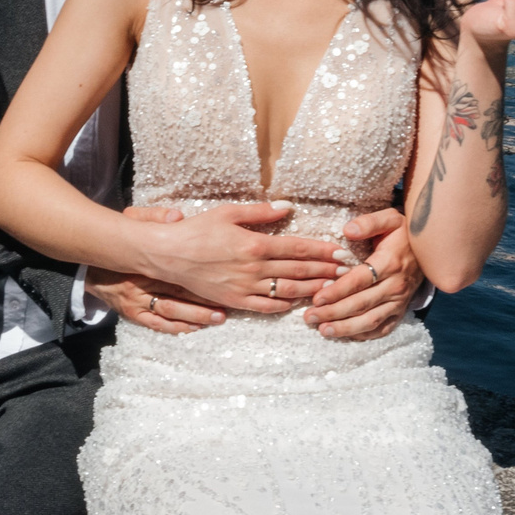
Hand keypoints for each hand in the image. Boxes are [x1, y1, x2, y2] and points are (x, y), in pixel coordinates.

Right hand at [92, 208, 224, 334]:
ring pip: (170, 311)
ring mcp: (136, 301)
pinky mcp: (132, 314)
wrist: (91, 267)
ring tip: (218, 318)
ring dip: (196, 316)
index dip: (201, 274)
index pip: (176, 268)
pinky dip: (176, 327)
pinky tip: (194, 328)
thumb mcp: (131, 221)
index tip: (223, 276)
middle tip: (227, 303)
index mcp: (145, 260)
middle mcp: (141, 283)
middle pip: (177, 292)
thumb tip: (177, 216)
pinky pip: (156, 324)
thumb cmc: (120, 243)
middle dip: (204, 299)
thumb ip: (153, 217)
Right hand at [131, 201, 344, 313]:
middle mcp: (253, 268)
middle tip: (346, 271)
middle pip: (298, 270)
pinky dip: (285, 304)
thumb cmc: (197, 229)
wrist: (168, 254)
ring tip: (331, 287)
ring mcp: (245, 288)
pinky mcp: (234, 301)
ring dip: (312, 289)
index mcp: (254, 244)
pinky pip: (266, 306)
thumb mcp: (228, 213)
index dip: (321, 250)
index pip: (297, 248)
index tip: (340, 251)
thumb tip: (288, 207)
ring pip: (287, 290)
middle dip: (325, 270)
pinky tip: (298, 301)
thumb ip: (261, 212)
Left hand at [305, 208, 420, 340]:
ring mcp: (399, 301)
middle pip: (362, 304)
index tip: (317, 298)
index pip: (360, 280)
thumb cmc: (404, 233)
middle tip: (310, 317)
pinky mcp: (400, 311)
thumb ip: (369, 223)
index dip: (338, 291)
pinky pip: (383, 328)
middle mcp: (395, 285)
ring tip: (323, 330)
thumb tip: (347, 230)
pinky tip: (345, 335)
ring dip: (346, 328)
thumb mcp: (390, 219)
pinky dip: (364, 335)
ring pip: (371, 320)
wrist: (431, 250)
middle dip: (334, 312)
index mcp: (390, 262)